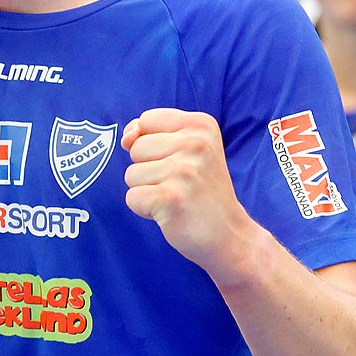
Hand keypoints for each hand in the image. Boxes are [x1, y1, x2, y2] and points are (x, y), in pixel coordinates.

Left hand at [122, 109, 254, 273]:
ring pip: (131, 174)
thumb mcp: (187, 149)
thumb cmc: (201, 190)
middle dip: (148, 169)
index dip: (151, 144)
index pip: (146, 120)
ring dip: (147, 191)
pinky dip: (145, 210)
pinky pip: (132, 198)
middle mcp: (196, 143)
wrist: (229, 234)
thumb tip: (126, 138)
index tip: (178, 161)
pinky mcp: (171, 198)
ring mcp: (184, 171)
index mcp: (201, 125)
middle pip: (136, 148)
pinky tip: (170, 212)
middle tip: (179, 184)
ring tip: (175, 197)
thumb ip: (151, 132)